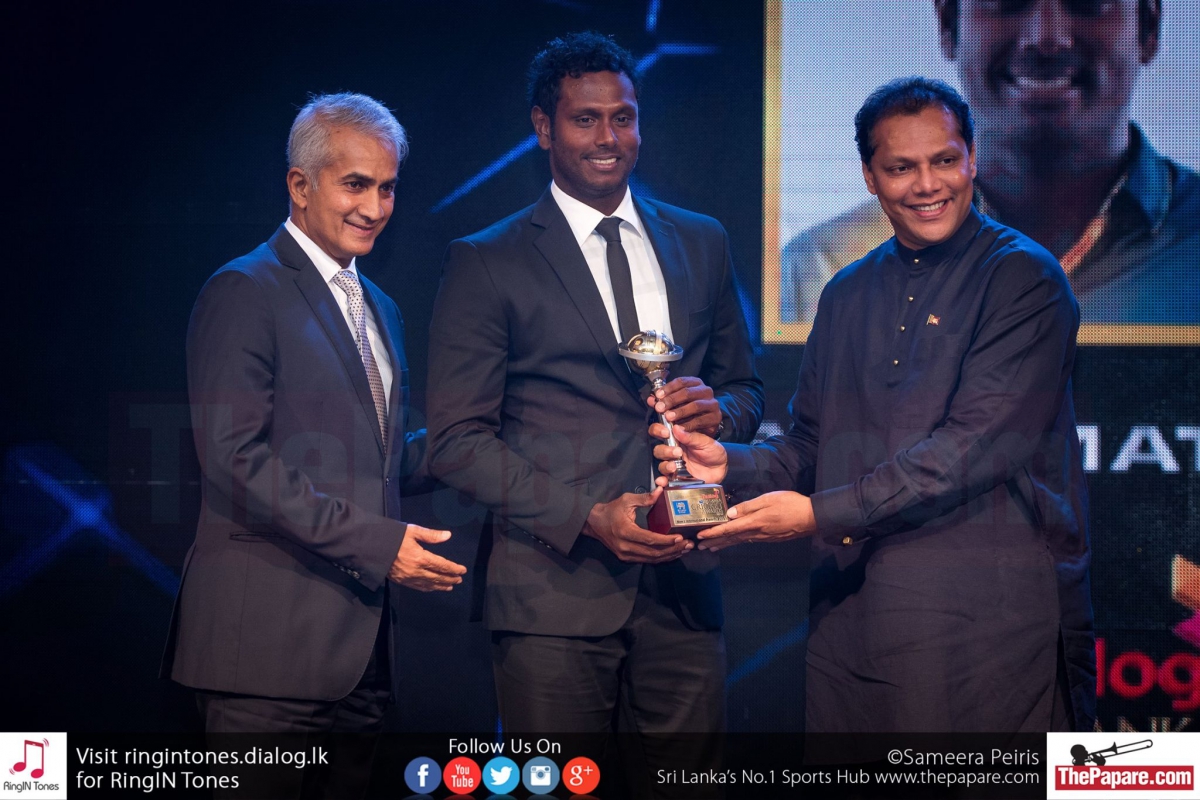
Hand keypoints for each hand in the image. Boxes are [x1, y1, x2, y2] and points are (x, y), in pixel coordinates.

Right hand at [388, 525, 467, 591]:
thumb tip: (448, 535)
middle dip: (450, 578)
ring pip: (429, 584)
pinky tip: (432, 588)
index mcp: (420, 557)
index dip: (454, 569)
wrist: (372, 547)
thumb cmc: (393, 537)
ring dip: (441, 585)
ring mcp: (408, 578)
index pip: (442, 565)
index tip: (462, 570)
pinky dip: (428, 588)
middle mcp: (416, 570)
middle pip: (438, 577)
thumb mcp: (413, 531)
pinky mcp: (401, 581)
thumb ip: (431, 535)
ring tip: (450, 586)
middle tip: (459, 579)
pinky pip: (418, 587)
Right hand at [582, 488, 692, 562]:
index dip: (666, 541)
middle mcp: (626, 547)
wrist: (593, 523)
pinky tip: (672, 553)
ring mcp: (626, 555)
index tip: (680, 538)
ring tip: (684, 550)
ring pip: (652, 559)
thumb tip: (661, 491)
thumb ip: (644, 498)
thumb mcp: (626, 500)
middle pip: (654, 553)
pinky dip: (661, 558)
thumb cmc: (611, 510)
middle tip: (688, 545)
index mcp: (626, 531)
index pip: (650, 539)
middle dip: (673, 550)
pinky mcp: (627, 558)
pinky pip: (647, 560)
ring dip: (669, 556)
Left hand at [646, 376, 721, 436]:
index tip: (658, 396)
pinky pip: (701, 420)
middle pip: (688, 392)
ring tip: (668, 417)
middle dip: (672, 400)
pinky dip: (689, 425)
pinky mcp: (716, 417)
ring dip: (680, 411)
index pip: (681, 381)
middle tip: (660, 408)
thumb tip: (651, 399)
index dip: (668, 388)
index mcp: (696, 383)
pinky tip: (679, 429)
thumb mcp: (675, 405)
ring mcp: (713, 404)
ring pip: (696, 405)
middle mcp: (706, 391)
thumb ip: (663, 401)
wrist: (705, 427)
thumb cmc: (688, 413)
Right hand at [651, 422, 727, 484]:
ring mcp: (673, 465)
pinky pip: (664, 479)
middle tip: (677, 451)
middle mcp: (672, 451)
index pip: (660, 431)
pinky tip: (663, 481)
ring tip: (675, 466)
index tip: (665, 432)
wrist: (721, 469)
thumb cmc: (713, 452)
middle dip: (664, 450)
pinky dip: (661, 480)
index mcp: (677, 439)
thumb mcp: (705, 442)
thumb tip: (676, 428)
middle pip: (657, 449)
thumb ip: (691, 437)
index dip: (658, 430)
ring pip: (660, 464)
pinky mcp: (675, 478)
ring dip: (665, 465)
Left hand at [695, 491, 815, 551]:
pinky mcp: (768, 538)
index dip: (714, 533)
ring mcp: (762, 537)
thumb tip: (730, 514)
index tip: (700, 536)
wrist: (811, 518)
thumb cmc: (790, 504)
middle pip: (731, 538)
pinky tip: (733, 542)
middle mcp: (756, 532)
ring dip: (723, 544)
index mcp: (754, 522)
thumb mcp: (769, 499)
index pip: (729, 529)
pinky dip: (735, 542)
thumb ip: (748, 506)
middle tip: (699, 546)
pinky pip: (747, 541)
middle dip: (714, 542)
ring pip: (738, 541)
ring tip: (711, 548)